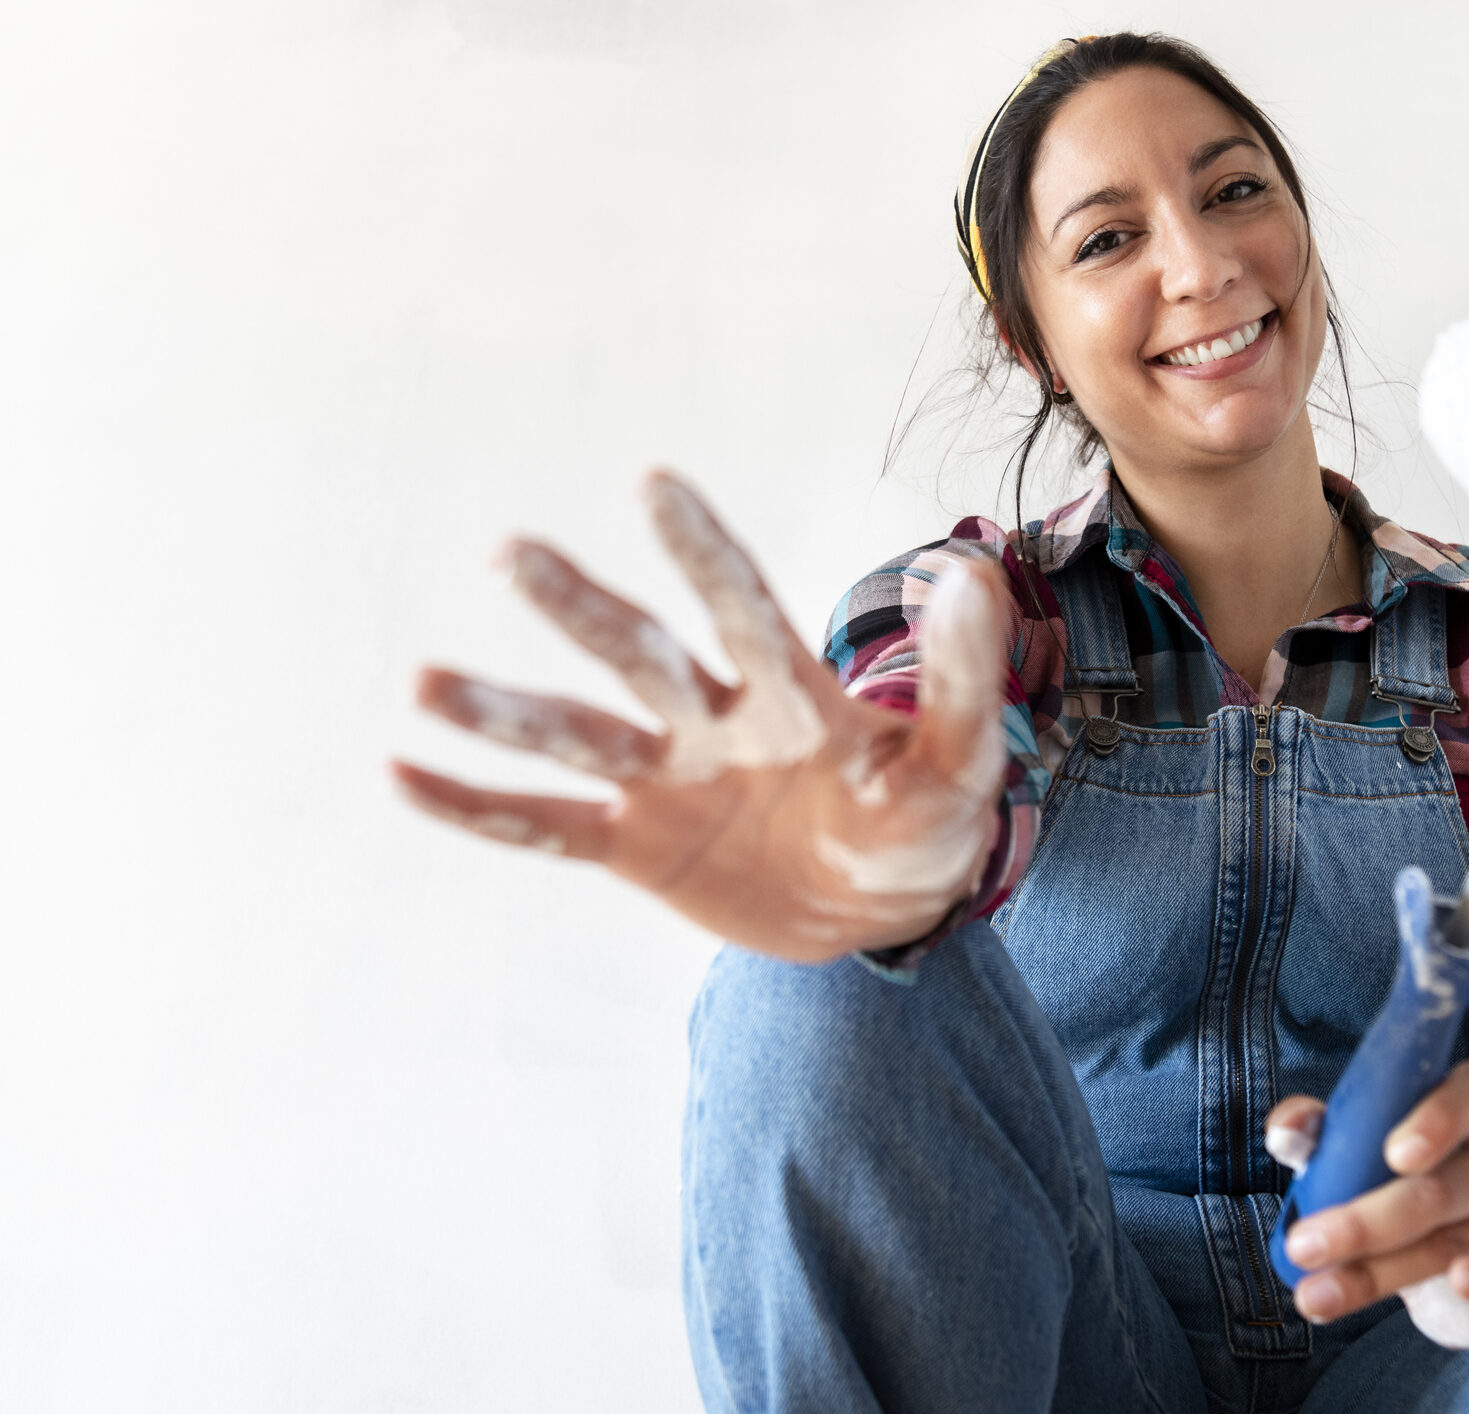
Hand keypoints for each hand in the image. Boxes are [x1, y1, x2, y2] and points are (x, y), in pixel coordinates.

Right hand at [389, 469, 1010, 961]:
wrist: (883, 908)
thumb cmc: (923, 821)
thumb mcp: (957, 763)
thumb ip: (959, 683)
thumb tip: (968, 577)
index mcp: (787, 691)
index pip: (739, 607)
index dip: (701, 552)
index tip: (654, 483)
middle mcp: (712, 719)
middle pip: (637, 655)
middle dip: (579, 610)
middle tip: (511, 553)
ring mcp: (666, 779)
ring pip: (576, 737)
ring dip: (503, 715)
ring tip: (424, 684)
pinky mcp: (635, 844)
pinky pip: (546, 825)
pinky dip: (479, 805)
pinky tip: (401, 772)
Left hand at [1266, 1059, 1468, 1323]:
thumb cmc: (1416, 1170)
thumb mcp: (1370, 1141)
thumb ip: (1325, 1130)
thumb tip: (1286, 1129)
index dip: (1437, 1118)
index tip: (1393, 1154)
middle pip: (1443, 1188)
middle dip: (1366, 1222)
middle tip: (1302, 1248)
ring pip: (1461, 1241)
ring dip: (1383, 1272)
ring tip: (1318, 1295)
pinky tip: (1461, 1285)